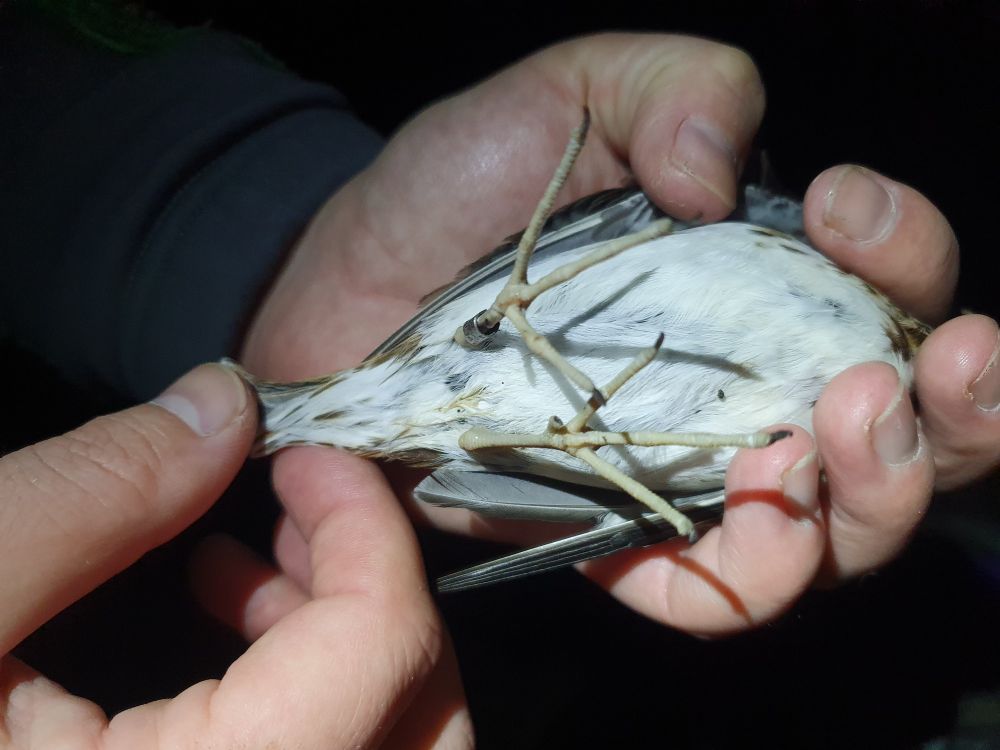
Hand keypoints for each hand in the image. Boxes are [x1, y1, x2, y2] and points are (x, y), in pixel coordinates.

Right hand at [1, 364, 467, 747]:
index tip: (317, 461)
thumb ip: (87, 495)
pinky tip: (229, 631)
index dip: (371, 531)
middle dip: (376, 594)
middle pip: (424, 726)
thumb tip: (220, 405)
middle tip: (300, 511)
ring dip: (351, 642)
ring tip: (245, 565)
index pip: (383, 658)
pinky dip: (316, 694)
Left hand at [242, 33, 998, 633]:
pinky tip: (749, 505)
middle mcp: (750, 384)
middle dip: (951, 413)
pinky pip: (714, 590)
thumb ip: (677, 90)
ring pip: (840, 530)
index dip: (906, 254)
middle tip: (907, 371)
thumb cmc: (462, 189)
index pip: (895, 288)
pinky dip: (756, 568)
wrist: (352, 287)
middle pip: (910, 431)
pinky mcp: (619, 533)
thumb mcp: (574, 96)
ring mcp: (691, 471)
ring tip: (817, 436)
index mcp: (763, 280)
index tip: (840, 208)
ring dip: (869, 496)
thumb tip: (727, 179)